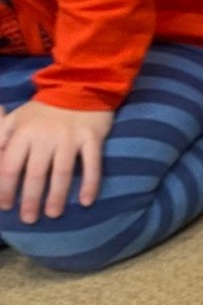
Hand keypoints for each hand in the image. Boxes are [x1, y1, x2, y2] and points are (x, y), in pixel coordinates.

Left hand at [0, 102, 112, 224]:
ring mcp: (70, 137)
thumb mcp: (16, 118)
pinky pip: (92, 164)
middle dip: (30, 199)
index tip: (6, 206)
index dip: (6, 188)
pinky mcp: (92, 138)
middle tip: (29, 219)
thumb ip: (1, 138)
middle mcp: (45, 136)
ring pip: (62, 172)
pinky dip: (90, 183)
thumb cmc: (44, 109)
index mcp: (22, 131)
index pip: (10, 166)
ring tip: (53, 214)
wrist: (80, 86)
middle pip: (35, 173)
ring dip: (57, 196)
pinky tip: (87, 201)